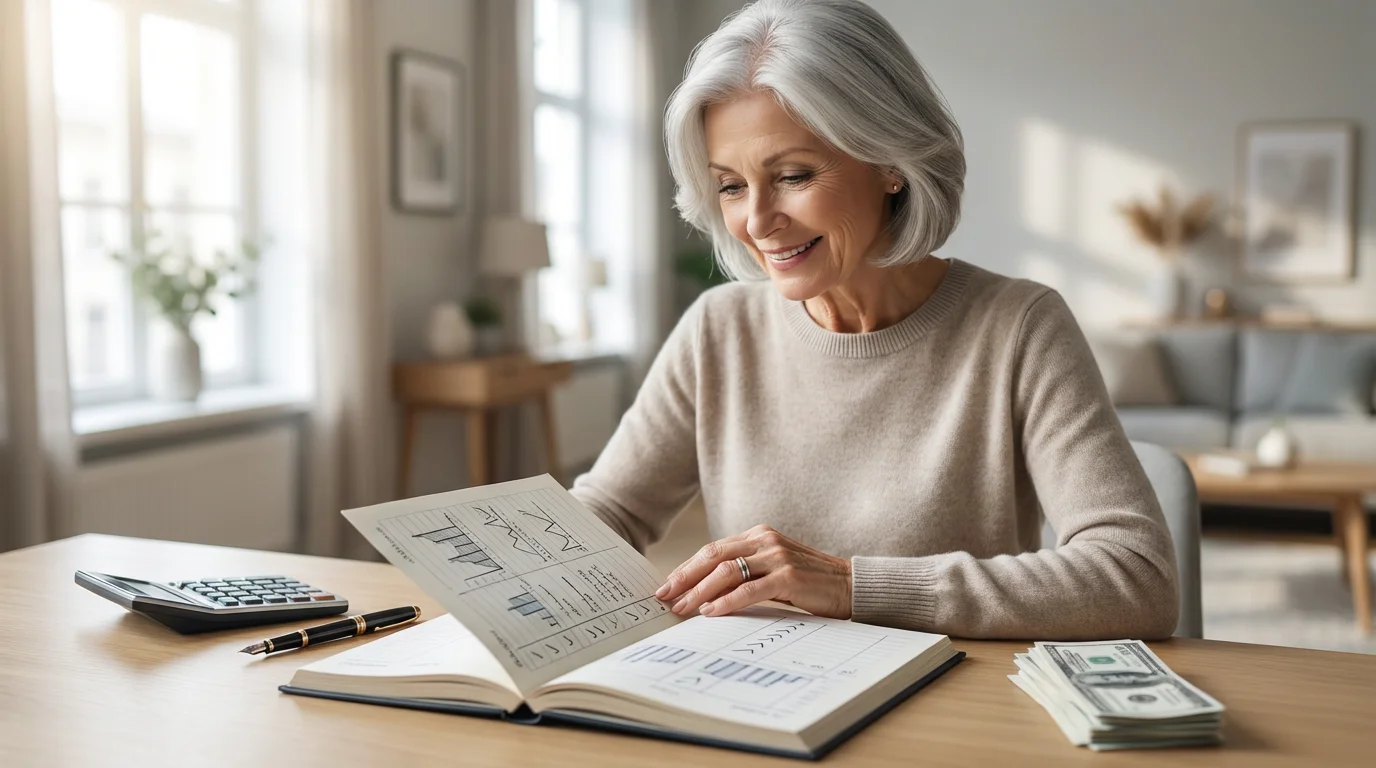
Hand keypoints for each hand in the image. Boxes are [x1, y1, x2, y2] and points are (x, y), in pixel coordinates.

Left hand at [655, 525, 851, 618]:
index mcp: (758, 535)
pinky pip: (749, 590)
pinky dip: (726, 601)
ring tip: (682, 608)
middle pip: (713, 556)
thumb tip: (705, 593)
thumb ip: (745, 573)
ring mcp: (777, 557)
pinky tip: (711, 612)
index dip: (687, 567)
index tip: (668, 584)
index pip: (713, 549)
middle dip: (684, 577)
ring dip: (699, 591)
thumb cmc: (809, 583)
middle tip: (663, 595)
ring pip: (726, 571)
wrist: (850, 586)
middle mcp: (765, 540)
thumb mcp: (773, 570)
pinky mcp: (788, 577)